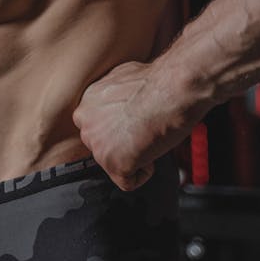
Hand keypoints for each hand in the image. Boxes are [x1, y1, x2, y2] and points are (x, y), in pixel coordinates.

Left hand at [73, 61, 208, 190]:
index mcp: (87, 102)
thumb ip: (111, 96)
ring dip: (133, 156)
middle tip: (143, 133)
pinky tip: (153, 152)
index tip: (131, 126)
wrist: (172, 90)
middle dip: (122, 143)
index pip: (96, 126)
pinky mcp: (114, 164)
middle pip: (102, 145)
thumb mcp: (122, 78)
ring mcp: (97, 145)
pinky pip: (127, 182)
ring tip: (150, 138)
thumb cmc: (157, 82)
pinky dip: (144, 172)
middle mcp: (86, 124)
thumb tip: (117, 104)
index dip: (117, 129)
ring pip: (113, 163)